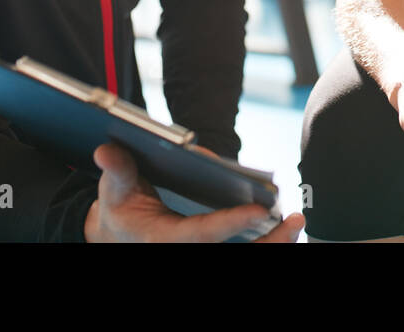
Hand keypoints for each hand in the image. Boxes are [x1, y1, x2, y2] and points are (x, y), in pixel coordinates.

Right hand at [83, 142, 303, 241]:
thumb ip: (116, 170)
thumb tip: (106, 150)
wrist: (118, 234)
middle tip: (295, 221)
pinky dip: (264, 240)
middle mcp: (185, 250)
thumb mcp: (114, 190)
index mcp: (162, 240)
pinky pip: (243, 250)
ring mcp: (199, 252)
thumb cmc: (120, 209)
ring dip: (272, 243)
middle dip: (267, 242)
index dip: (229, 224)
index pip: (200, 235)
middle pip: (231, 253)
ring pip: (244, 255)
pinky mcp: (210, 249)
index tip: (257, 209)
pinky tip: (285, 227)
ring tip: (297, 222)